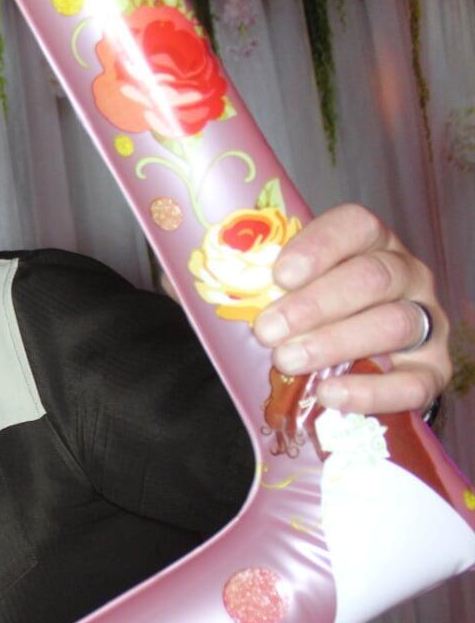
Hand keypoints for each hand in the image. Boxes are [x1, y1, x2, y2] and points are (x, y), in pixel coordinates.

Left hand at [251, 204, 450, 414]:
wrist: (350, 366)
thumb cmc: (305, 319)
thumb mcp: (278, 293)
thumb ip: (247, 286)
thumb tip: (191, 289)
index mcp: (368, 244)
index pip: (355, 226)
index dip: (319, 247)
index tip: (279, 275)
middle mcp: (405, 275)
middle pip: (372, 277)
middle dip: (315, 304)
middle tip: (268, 330)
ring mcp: (425, 321)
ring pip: (393, 323)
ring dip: (336, 342)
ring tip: (287, 360)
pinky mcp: (432, 370)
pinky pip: (414, 382)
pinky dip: (372, 391)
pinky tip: (330, 395)